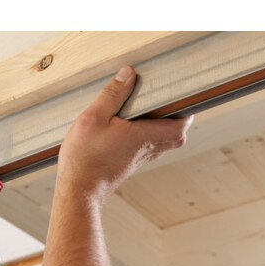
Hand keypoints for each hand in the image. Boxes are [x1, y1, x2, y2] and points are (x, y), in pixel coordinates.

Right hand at [57, 65, 192, 203]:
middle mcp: (145, 150)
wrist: (78, 191)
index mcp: (142, 137)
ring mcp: (136, 161)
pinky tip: (129, 131)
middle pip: (176, 139)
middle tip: (170, 105)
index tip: (184, 99)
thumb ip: (112, 95)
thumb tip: (128, 74)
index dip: (186, 114)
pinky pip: (146, 152)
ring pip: (162, 146)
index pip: (179, 128)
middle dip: (178, 122)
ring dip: (162, 131)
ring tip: (150, 114)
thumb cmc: (85, 157)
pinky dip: (146, 140)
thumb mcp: (94, 118)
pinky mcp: (127, 167)